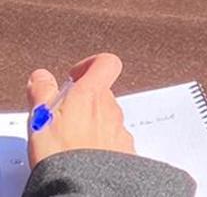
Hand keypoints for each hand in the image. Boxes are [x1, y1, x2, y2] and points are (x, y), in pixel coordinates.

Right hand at [26, 54, 133, 168]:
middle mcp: (111, 109)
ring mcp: (120, 130)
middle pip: (102, 94)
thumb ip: (42, 91)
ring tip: (69, 141)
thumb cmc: (63, 152)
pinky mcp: (125, 150)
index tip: (73, 77)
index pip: (106, 62)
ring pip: (107, 118)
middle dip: (84, 102)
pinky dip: (100, 144)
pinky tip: (84, 156)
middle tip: (63, 117)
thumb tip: (41, 76)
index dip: (90, 65)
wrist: (86, 184)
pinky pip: (113, 140)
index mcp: (92, 94)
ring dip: (91, 124)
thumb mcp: (41, 118)